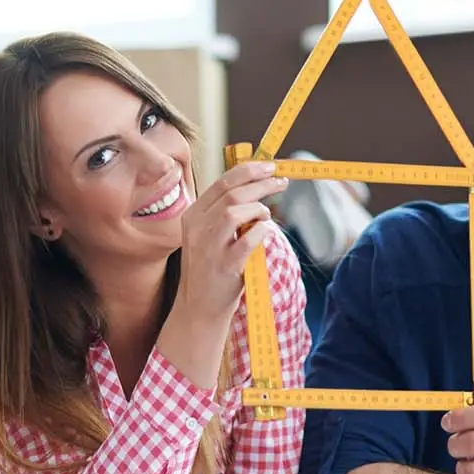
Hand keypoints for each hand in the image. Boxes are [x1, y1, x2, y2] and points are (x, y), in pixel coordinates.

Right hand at [176, 160, 289, 325]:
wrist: (199, 307)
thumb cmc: (211, 267)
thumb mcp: (208, 234)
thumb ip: (224, 211)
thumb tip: (255, 184)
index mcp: (192, 215)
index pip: (221, 183)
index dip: (248, 171)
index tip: (269, 167)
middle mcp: (197, 228)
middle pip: (231, 194)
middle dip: (261, 183)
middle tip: (281, 182)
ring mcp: (209, 247)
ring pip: (234, 212)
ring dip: (258, 209)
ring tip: (266, 216)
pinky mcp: (224, 266)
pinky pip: (247, 240)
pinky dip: (261, 232)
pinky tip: (265, 233)